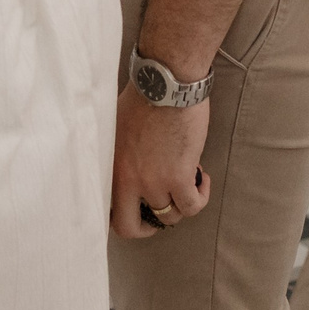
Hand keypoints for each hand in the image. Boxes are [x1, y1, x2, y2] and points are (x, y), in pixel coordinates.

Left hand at [110, 89, 210, 238]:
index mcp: (108, 165)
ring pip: (169, 215)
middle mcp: (126, 178)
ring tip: (188, 178)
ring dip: (181, 202)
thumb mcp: (116, 125)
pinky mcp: (178, 177)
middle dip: (148, 227)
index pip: (105, 209)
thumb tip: (128, 164)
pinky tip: (203, 177)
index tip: (139, 208)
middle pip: (129, 227)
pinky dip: (201, 197)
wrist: (167, 82)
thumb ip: (118, 151)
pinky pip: (192, 206)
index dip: (124, 214)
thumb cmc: (144, 94)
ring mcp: (152, 181)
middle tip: (161, 211)